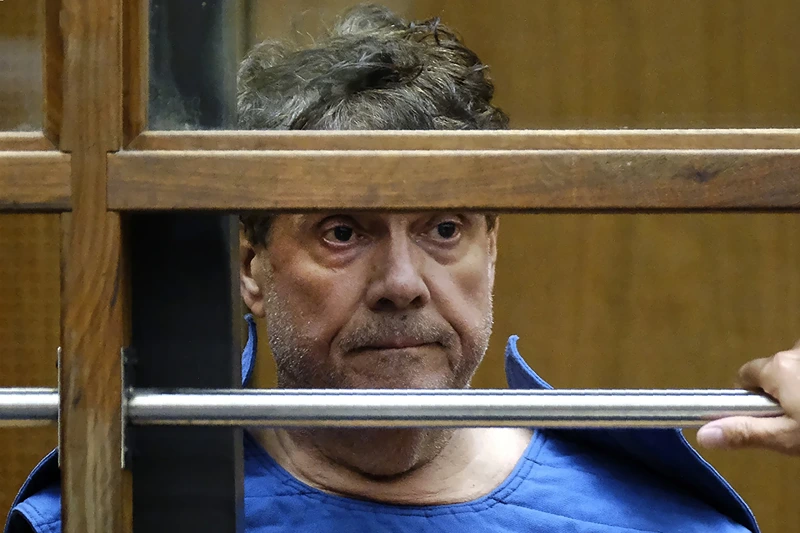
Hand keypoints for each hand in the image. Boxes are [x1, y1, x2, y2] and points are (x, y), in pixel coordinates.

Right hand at [697, 341, 799, 455]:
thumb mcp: (786, 437)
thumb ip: (745, 432)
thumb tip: (702, 434)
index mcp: (777, 367)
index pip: (745, 374)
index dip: (750, 397)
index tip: (763, 415)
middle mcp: (794, 350)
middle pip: (771, 371)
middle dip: (779, 391)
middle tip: (794, 419)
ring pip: (795, 368)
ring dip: (799, 384)